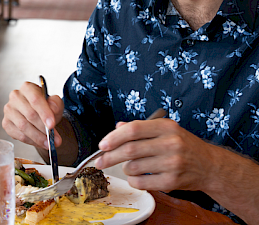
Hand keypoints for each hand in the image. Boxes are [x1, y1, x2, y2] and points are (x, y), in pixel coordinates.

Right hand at [2, 81, 63, 149]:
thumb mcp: (55, 103)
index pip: (35, 99)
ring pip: (23, 126)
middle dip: (43, 129)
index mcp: (27, 88)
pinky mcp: (6, 123)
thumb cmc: (46, 106)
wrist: (38, 114)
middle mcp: (15, 96)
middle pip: (30, 114)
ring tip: (48, 143)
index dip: (44, 113)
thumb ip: (55, 104)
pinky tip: (38, 142)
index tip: (52, 125)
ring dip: (37, 137)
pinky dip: (30, 141)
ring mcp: (9, 110)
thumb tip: (53, 110)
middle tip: (53, 138)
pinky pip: (18, 135)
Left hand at [94, 116, 215, 192]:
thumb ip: (141, 128)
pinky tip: (136, 177)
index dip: (115, 136)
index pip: (134, 129)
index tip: (103, 144)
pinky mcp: (173, 181)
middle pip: (131, 150)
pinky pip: (143, 183)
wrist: (210, 166)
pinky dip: (134, 180)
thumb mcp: (165, 129)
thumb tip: (118, 127)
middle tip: (100, 160)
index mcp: (166, 127)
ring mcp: (172, 163)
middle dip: (111, 156)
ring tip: (127, 166)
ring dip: (125, 168)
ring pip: (135, 167)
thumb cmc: (184, 145)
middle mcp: (170, 143)